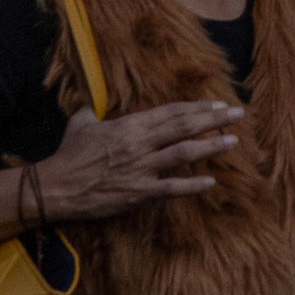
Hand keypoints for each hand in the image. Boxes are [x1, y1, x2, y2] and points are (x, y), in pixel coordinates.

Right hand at [28, 101, 240, 221]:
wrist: (55, 187)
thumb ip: (95, 110)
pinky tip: (211, 182)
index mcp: (130, 125)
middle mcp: (140, 144)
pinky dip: (192, 186)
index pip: (172, 112)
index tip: (218, 104)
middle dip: (214, 120)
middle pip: (185, 127)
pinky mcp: (138, 193)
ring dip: (211, 147)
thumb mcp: (82, 123)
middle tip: (238, 115)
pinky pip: (171, 189)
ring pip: (184, 153)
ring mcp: (141, 169)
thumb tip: (93, 102)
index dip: (198, 107)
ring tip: (232, 141)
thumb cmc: (69, 154)